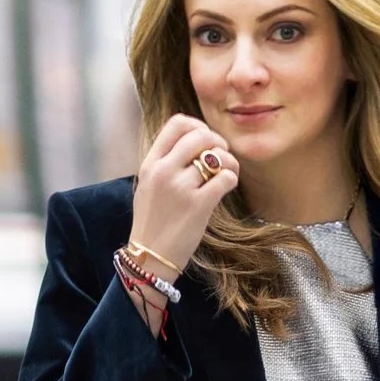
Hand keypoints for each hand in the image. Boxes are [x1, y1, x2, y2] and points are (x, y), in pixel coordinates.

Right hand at [130, 113, 240, 274]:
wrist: (150, 256)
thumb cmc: (152, 222)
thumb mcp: (148, 185)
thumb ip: (165, 162)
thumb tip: (193, 142)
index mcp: (151, 163)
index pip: (177, 124)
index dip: (198, 125)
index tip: (205, 139)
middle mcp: (164, 171)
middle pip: (200, 135)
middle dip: (218, 141)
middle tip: (222, 155)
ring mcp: (181, 187)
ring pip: (217, 155)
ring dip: (229, 161)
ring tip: (227, 172)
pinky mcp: (198, 205)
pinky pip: (226, 177)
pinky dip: (231, 179)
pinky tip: (227, 187)